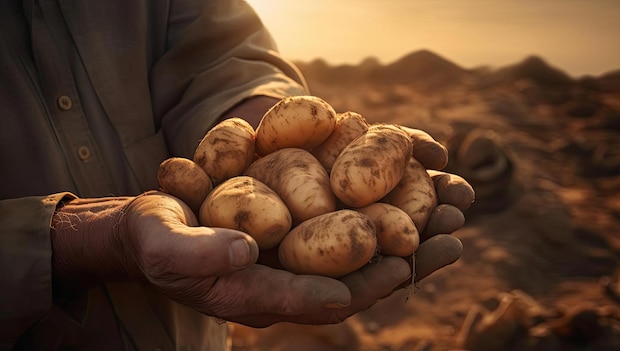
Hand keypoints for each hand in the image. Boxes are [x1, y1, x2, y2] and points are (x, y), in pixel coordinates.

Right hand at [51, 192, 461, 326]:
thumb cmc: (154, 239)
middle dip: (403, 260)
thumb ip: (199, 254)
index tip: (401, 270)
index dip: (358, 286)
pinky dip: (380, 212)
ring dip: (406, 235)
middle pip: (354, 278)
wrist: (154, 226)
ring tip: (452, 215)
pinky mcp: (299, 230)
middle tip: (451, 240)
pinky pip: (347, 226)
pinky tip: (410, 191)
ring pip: (359, 253)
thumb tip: (246, 251)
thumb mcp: (164, 245)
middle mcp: (287, 280)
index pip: (315, 299)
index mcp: (255, 295)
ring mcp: (296, 257)